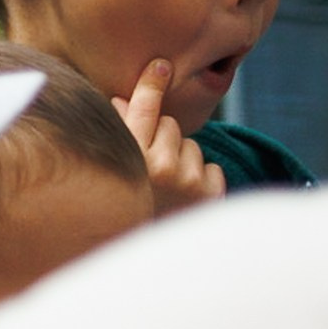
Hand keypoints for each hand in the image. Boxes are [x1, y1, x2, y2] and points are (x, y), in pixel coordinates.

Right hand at [115, 59, 227, 216]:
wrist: (148, 264)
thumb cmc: (125, 211)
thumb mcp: (116, 173)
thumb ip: (118, 135)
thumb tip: (122, 99)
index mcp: (129, 160)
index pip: (141, 111)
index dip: (151, 85)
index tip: (162, 65)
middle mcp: (158, 169)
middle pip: (171, 125)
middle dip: (163, 140)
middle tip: (151, 171)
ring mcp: (187, 183)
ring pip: (192, 146)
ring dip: (182, 161)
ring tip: (167, 189)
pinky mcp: (209, 196)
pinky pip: (211, 167)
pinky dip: (201, 179)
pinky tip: (184, 199)